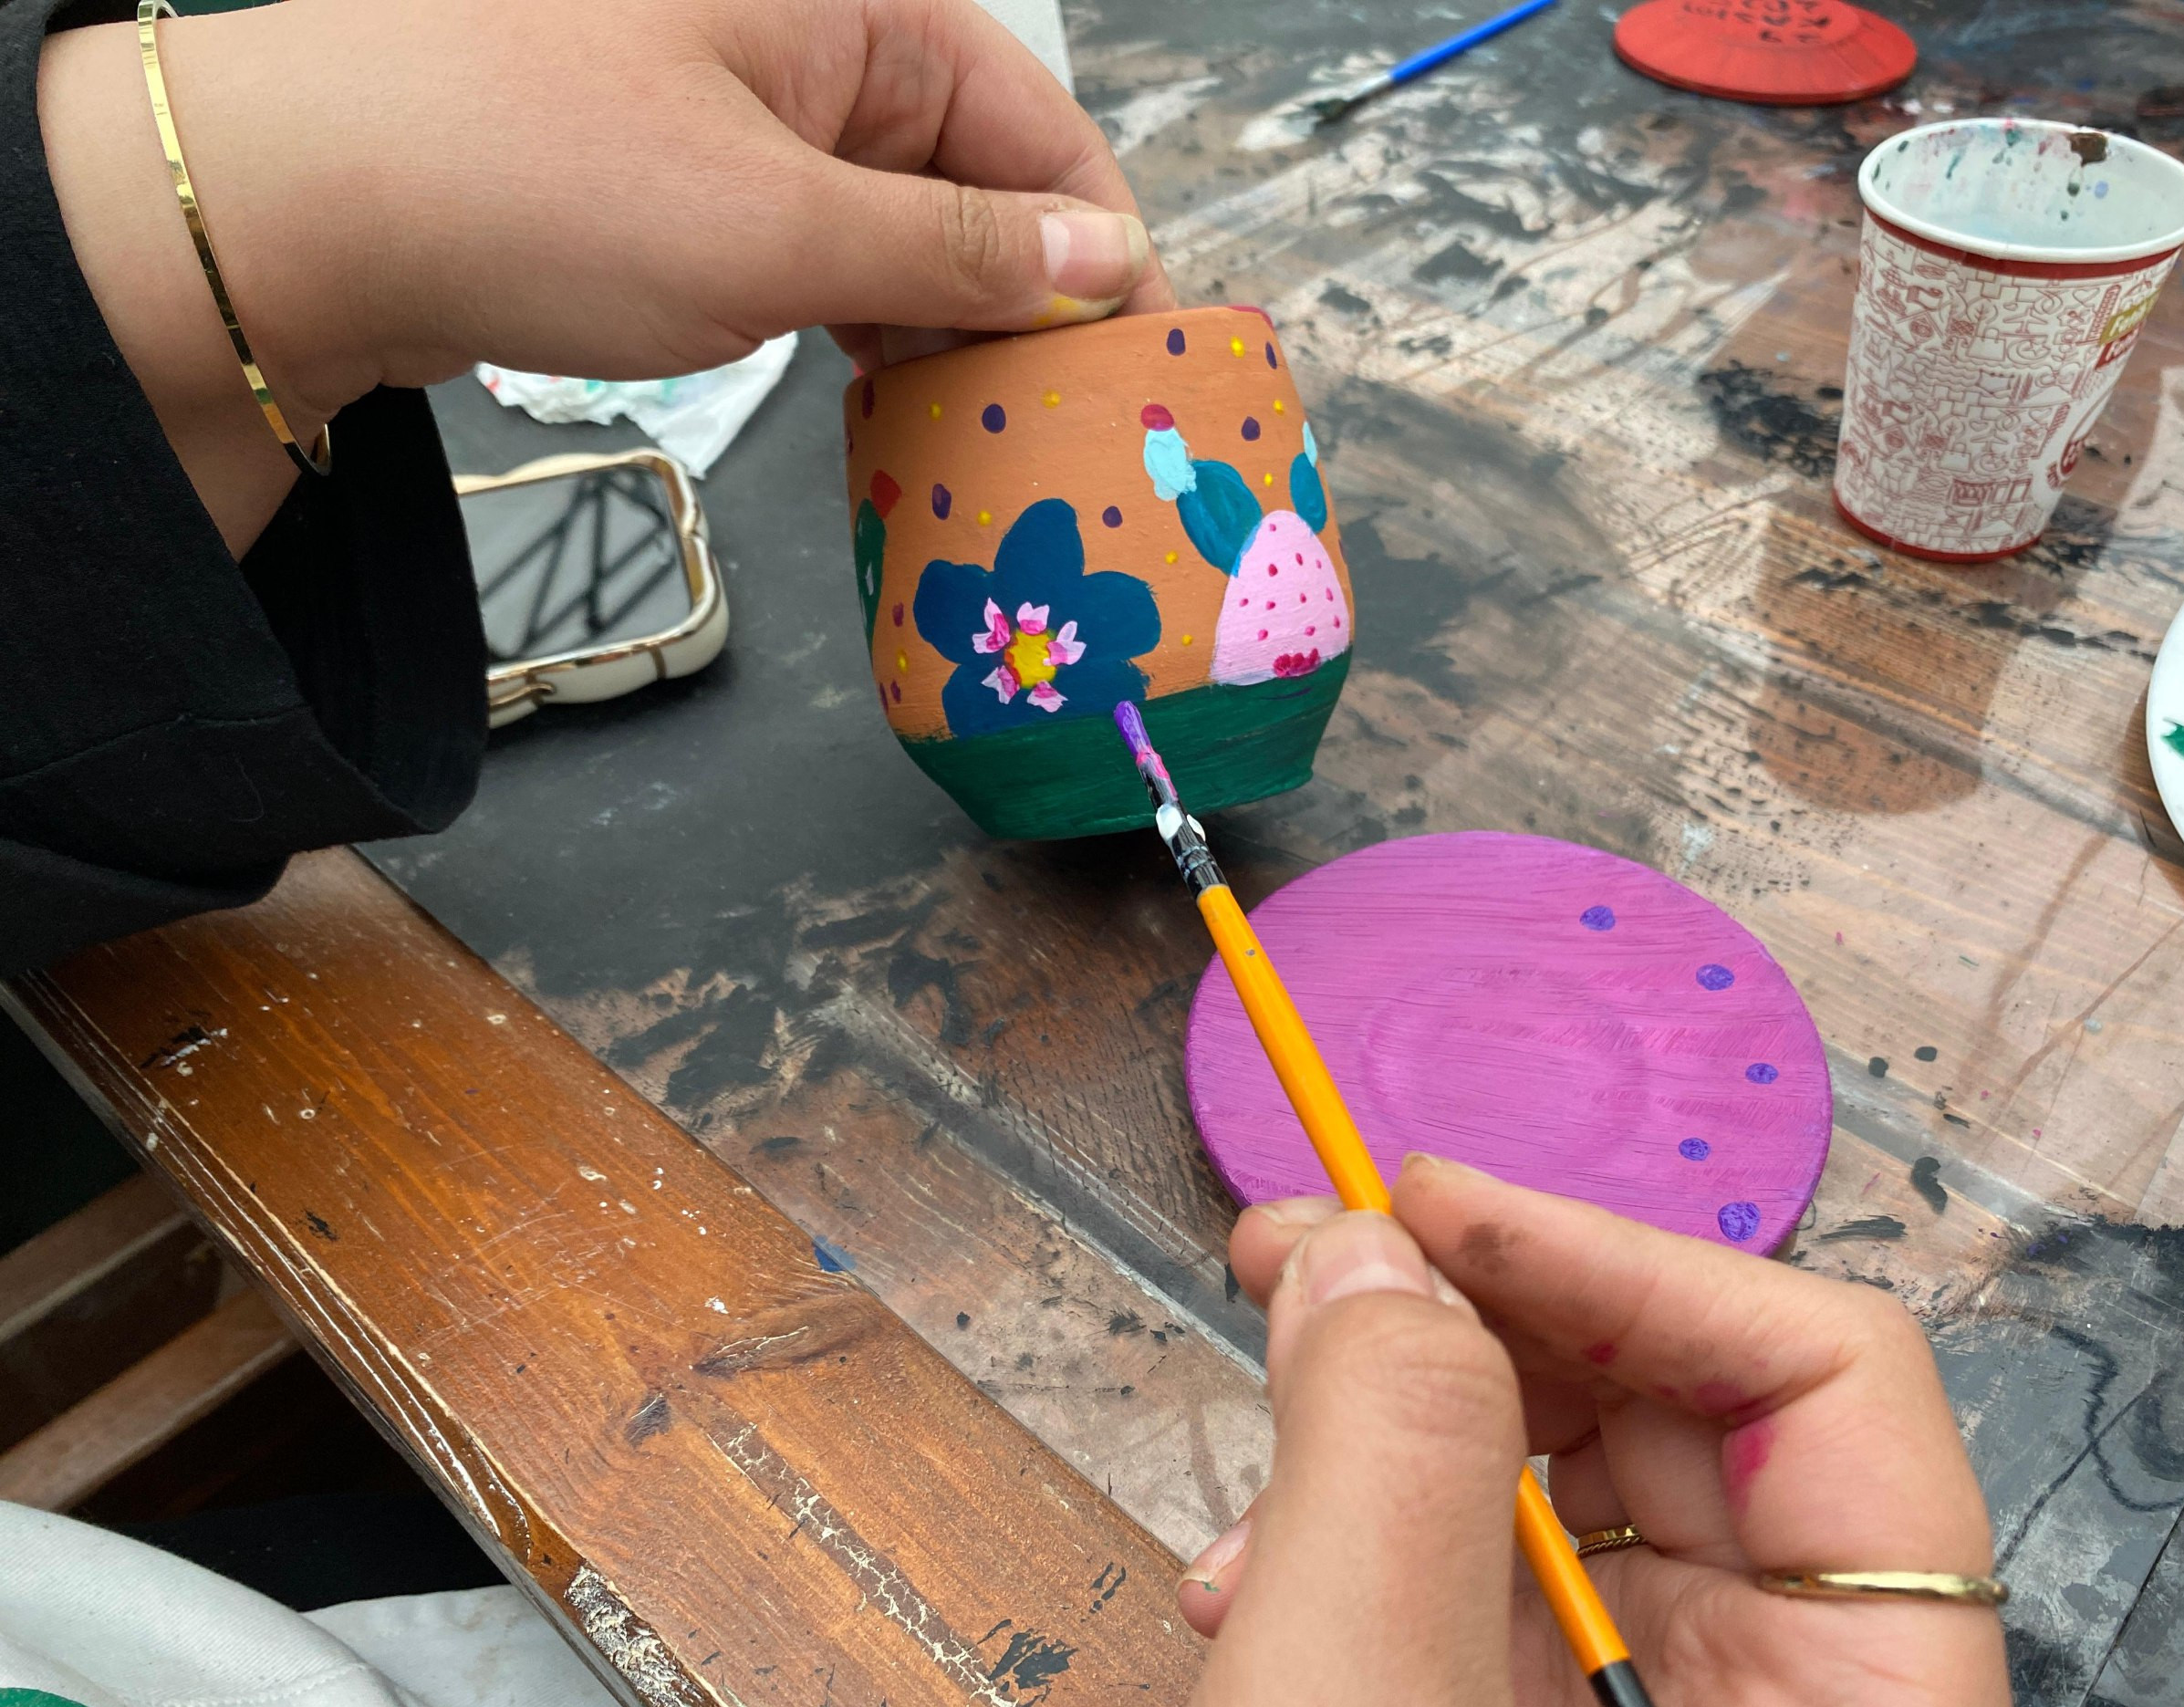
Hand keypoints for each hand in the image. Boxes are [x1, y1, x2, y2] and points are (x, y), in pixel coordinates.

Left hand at [37, 0, 1170, 550]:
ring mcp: (736, 111)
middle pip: (972, 174)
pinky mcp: (680, 184)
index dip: (1101, 244)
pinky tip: (886, 408)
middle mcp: (803, 40)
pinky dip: (858, 327)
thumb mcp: (780, 231)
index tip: (1138, 364)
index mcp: (850, 6)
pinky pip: (814, 252)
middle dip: (1026, 299)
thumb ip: (959, 253)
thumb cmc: (535, 181)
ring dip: (941, 329)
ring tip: (982, 437)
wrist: (296, 212)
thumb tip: (1104, 259)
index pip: (1033, 121)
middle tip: (1062, 427)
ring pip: (893, 224)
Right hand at [1170, 1155, 2015, 1706]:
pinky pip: (1499, 1589)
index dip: (1626, 1261)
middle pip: (1691, 1420)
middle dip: (1477, 1323)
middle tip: (1299, 1258)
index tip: (1423, 1207)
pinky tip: (1254, 1570)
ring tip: (1250, 1457)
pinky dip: (1375, 1537)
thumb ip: (1387, 1453)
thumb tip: (1367, 1243)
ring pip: (1578, 1497)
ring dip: (1397, 1434)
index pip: (1834, 1392)